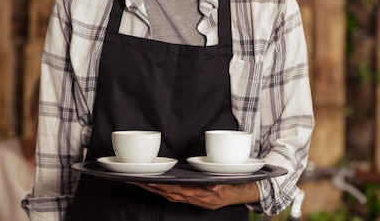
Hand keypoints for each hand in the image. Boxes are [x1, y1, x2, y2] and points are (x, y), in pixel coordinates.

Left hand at [131, 182, 258, 209]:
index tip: (151, 181)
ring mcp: (194, 200)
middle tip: (135, 180)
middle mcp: (196, 199)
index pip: (178, 191)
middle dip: (151, 188)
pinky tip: (154, 186)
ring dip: (154, 189)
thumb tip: (212, 186)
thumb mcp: (229, 183)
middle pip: (169, 194)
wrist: (244, 192)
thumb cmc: (235, 184)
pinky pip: (174, 196)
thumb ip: (220, 185)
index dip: (164, 187)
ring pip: (169, 195)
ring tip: (139, 181)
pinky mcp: (194, 198)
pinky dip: (163, 191)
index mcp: (203, 196)